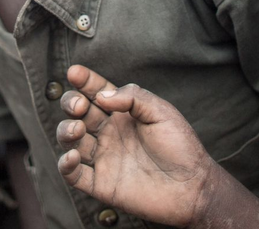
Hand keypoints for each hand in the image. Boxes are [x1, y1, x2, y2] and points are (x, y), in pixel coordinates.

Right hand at [55, 65, 214, 227]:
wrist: (192, 187)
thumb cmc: (180, 147)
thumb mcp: (161, 112)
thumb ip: (133, 97)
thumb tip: (102, 96)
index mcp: (123, 115)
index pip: (97, 92)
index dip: (84, 81)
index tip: (74, 72)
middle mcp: (109, 134)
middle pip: (78, 114)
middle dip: (71, 104)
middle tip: (79, 105)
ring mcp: (104, 158)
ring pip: (70, 141)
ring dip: (66, 131)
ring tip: (77, 129)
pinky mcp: (101, 184)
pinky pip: (74, 175)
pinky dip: (66, 165)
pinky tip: (72, 156)